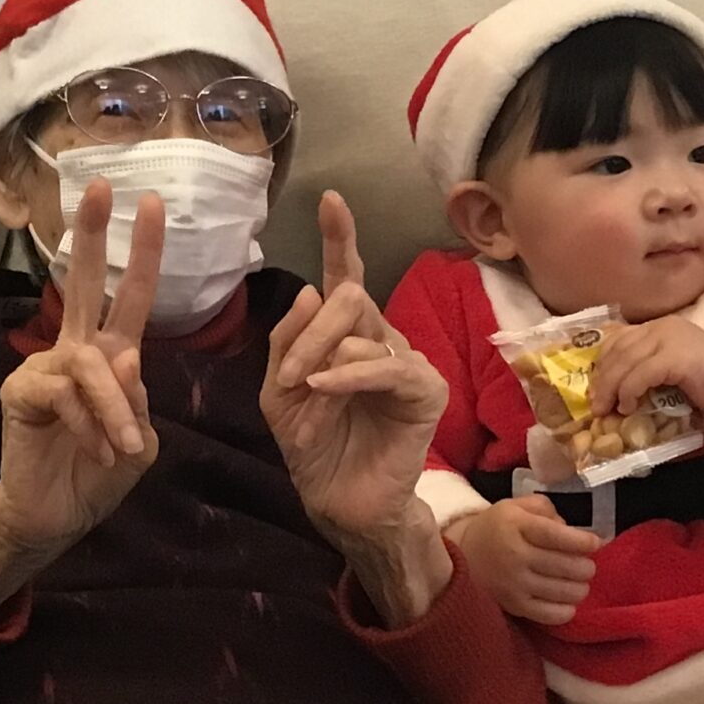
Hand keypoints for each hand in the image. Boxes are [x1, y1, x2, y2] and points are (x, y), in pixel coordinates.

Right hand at [0, 180, 164, 616]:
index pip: (129, 295)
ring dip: (115, 407)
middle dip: (93, 233)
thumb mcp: (139, 441)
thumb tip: (122, 354)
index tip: (153, 203)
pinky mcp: (21, 391)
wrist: (54, 517)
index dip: (143, 251)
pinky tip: (97, 450)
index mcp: (108, 355)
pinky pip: (65, 393)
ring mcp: (43, 367)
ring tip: (125, 447)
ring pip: (90, 363)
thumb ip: (138, 399)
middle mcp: (74, 350)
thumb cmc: (96, 475)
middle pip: (84, 282)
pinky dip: (89, 424)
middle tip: (100, 184)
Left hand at [262, 191, 453, 627]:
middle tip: (287, 377)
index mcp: (346, 335)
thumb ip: (286, 341)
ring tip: (304, 396)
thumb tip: (311, 287)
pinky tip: (324, 389)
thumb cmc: (314, 447)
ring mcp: (407, 362)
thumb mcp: (278, 392)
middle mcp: (381, 338)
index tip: (329, 199)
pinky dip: (349, 375)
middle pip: (347, 297)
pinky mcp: (425, 391)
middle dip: (310, 331)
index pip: (345, 277)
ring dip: (321, 359)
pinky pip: (386, 365)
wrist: (339, 504)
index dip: (340, 237)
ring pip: (363, 328)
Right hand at [445, 497, 598, 626]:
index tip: (595, 543)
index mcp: (516, 526)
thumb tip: (569, 527)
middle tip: (587, 566)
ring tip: (579, 583)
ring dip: (580, 588)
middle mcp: (515, 555)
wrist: (462, 555)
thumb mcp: (515, 506)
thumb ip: (545, 509)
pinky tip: (567, 601)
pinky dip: (567, 610)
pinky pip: (551, 615)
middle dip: (586, 567)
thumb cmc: (496, 528)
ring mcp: (514, 584)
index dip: (582, 542)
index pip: (557, 536)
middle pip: (566, 566)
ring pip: (563, 591)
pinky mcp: (514, 606)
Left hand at [591, 317, 703, 433]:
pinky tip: (628, 406)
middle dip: (601, 379)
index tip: (593, 388)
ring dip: (611, 388)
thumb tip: (609, 395)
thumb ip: (643, 371)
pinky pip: (642, 373)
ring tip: (606, 410)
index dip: (600, 364)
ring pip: (625, 361)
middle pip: (617, 350)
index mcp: (655, 328)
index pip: (616, 340)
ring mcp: (669, 339)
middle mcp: (659, 328)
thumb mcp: (667, 372)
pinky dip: (629, 391)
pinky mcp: (677, 356)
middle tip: (595, 405)